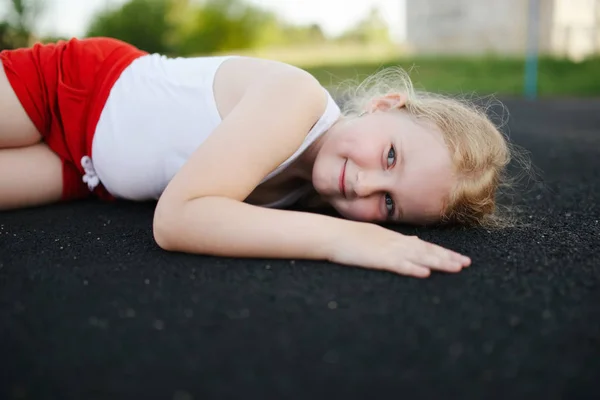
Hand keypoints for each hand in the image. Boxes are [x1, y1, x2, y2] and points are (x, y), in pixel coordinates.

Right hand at [328, 222, 470, 277]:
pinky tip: (424, 273)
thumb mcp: (376, 237)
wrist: (331, 234)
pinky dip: (412, 269)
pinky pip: (398, 265)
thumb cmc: (349, 237)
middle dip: (448, 258)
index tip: (460, 259)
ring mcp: (387, 250)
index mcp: (395, 239)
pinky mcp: (377, 259)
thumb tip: (414, 241)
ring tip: (455, 268)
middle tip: (467, 264)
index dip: (443, 253)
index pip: (425, 246)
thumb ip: (396, 241)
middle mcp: (396, 243)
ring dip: (438, 263)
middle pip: (427, 251)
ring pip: (418, 257)